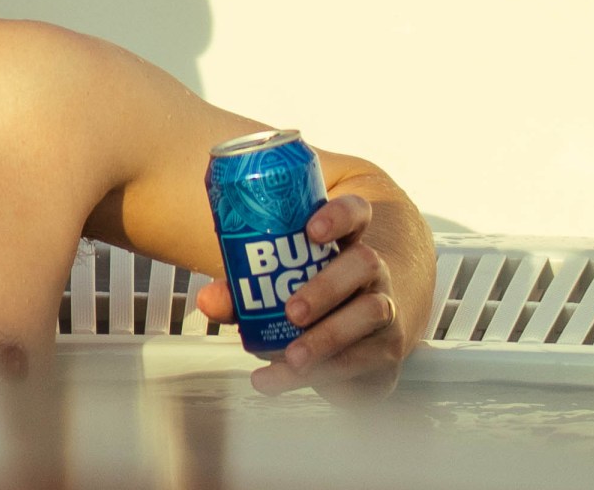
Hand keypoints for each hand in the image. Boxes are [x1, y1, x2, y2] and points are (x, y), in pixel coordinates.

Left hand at [195, 194, 405, 399]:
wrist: (361, 333)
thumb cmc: (310, 293)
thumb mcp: (277, 284)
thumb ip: (242, 289)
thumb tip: (208, 301)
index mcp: (346, 238)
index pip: (355, 211)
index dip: (338, 216)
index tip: (311, 229)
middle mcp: (372, 270)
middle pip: (364, 264)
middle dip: (326, 288)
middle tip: (292, 312)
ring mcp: (385, 308)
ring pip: (371, 314)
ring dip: (328, 338)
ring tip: (293, 358)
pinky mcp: (385, 349)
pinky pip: (362, 360)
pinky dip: (321, 375)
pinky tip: (283, 380)